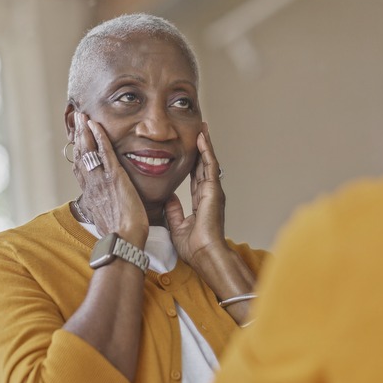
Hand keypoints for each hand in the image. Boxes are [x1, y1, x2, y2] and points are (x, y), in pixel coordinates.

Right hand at [73, 112, 147, 245]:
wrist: (124, 240)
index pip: (81, 169)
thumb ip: (107, 209)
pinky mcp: (113, 178)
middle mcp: (92, 185)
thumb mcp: (109, 219)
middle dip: (78, 136)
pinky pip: (104, 153)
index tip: (76, 140)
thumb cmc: (122, 235)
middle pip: (80, 156)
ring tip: (82, 116)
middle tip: (76, 119)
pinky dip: (99, 137)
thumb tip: (110, 208)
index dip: (78, 152)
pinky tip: (96, 125)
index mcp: (92, 195)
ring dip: (85, 131)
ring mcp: (101, 180)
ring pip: (88, 151)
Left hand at [164, 123, 227, 269]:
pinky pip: (210, 166)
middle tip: (199, 131)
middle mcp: (210, 194)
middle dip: (201, 149)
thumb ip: (174, 211)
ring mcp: (214, 191)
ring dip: (205, 145)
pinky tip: (203, 138)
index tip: (190, 150)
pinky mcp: (214, 190)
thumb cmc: (194, 247)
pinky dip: (206, 151)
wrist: (205, 254)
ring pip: (208, 162)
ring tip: (202, 128)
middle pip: (204, 166)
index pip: (196, 178)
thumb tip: (168, 198)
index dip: (193, 163)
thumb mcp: (177, 226)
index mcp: (202, 202)